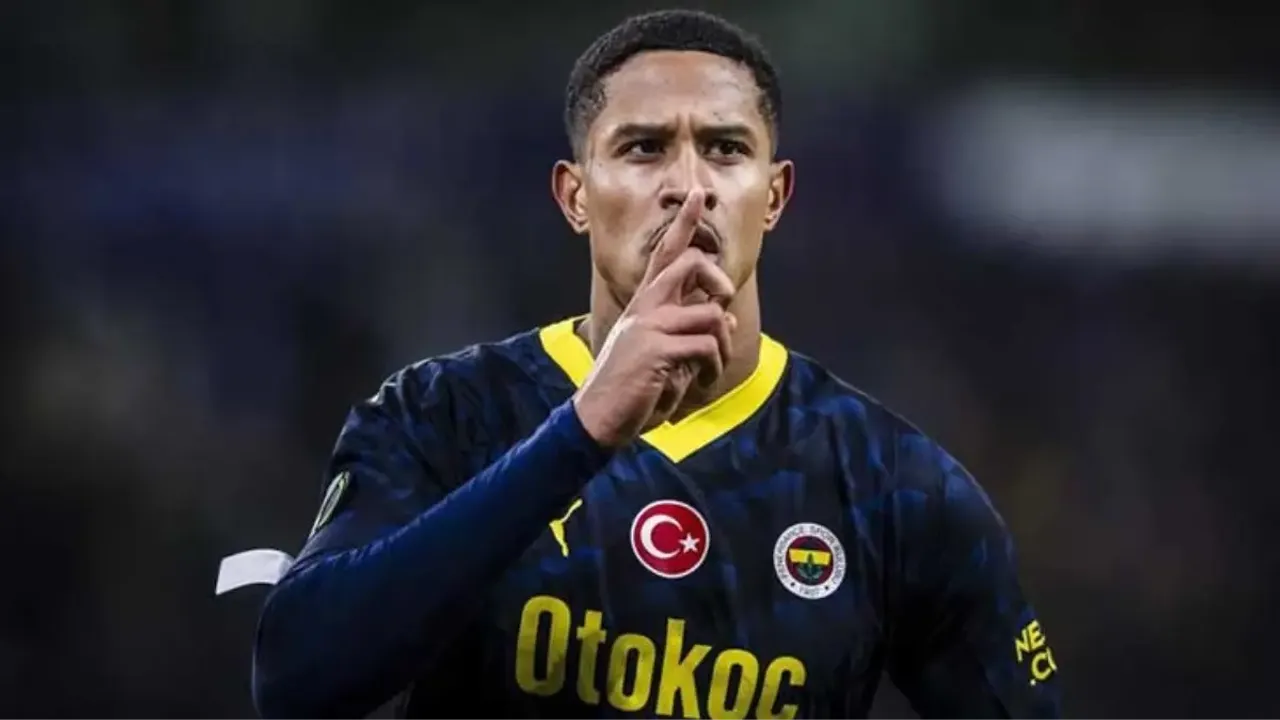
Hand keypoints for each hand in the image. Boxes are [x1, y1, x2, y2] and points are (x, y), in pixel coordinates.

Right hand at [573, 190, 736, 447]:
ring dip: (724, 345)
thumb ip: (691, 331)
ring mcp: (649, 324)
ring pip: (713, 313)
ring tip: (712, 368)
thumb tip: (727, 317)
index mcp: (645, 303)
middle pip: (691, 263)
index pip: (664, 253)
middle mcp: (646, 306)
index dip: (683, 222)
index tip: (694, 193)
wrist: (600, 416)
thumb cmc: (633, 387)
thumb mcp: (665, 354)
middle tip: (722, 302)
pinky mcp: (657, 348)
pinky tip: (701, 383)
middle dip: (719, 279)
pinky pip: (708, 345)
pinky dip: (714, 367)